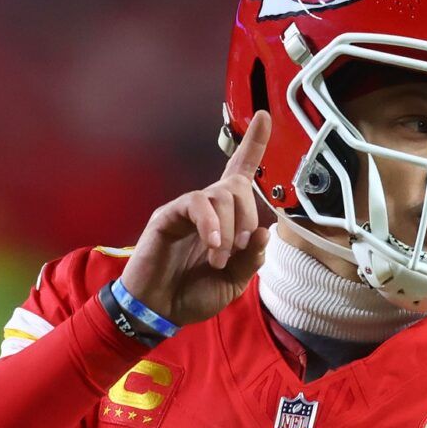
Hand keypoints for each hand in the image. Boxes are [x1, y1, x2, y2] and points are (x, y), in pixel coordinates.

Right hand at [118, 111, 273, 325]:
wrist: (160, 310)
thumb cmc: (193, 293)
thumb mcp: (234, 282)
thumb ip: (251, 258)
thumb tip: (266, 230)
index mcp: (226, 220)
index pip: (241, 174)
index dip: (254, 145)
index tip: (266, 117)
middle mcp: (207, 208)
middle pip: (238, 186)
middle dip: (248, 216)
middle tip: (241, 248)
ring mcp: (187, 210)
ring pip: (220, 195)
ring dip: (230, 229)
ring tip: (220, 259)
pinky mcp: (168, 216)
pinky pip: (196, 205)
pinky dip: (211, 224)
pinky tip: (213, 245)